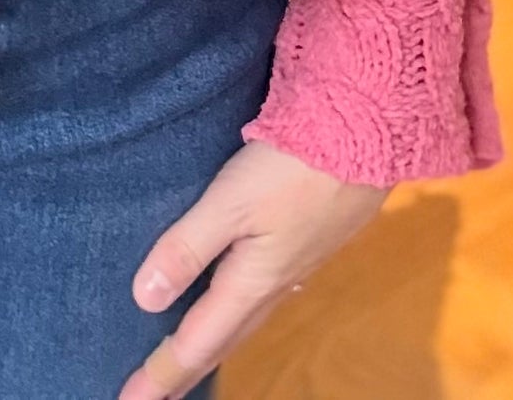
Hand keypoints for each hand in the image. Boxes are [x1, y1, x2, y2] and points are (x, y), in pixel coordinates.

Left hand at [118, 141, 389, 398]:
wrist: (368, 138)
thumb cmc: (293, 168)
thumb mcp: (231, 202)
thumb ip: (188, 246)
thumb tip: (144, 299)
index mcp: (251, 283)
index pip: (197, 341)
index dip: (162, 374)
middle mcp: (273, 285)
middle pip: (221, 340)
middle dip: (184, 369)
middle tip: (154, 392)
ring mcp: (294, 265)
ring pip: (243, 320)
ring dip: (212, 343)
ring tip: (186, 356)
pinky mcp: (306, 242)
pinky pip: (260, 296)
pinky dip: (234, 313)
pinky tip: (233, 299)